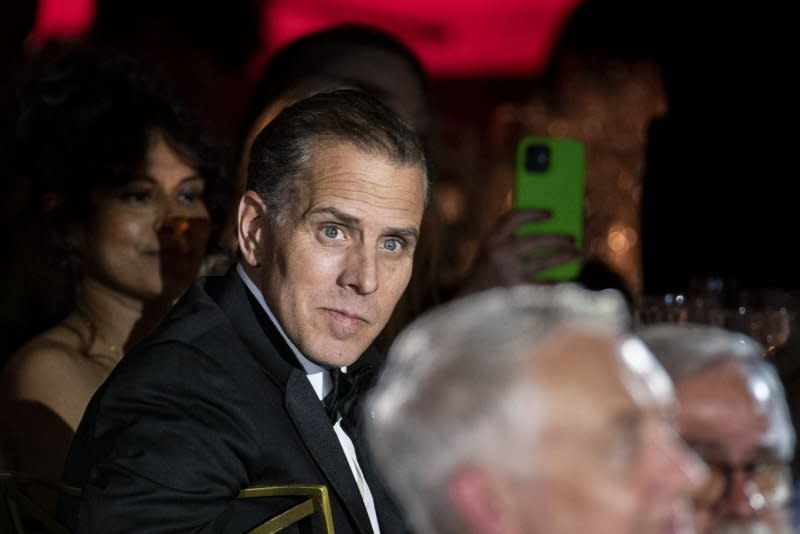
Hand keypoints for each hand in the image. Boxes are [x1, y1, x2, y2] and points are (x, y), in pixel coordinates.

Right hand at [457, 208, 579, 294]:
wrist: (468, 305)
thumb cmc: (483, 278)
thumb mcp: (488, 255)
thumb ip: (507, 243)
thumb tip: (546, 235)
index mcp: (491, 241)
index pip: (513, 218)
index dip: (532, 213)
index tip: (549, 213)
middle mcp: (500, 254)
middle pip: (535, 240)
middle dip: (556, 239)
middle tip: (572, 238)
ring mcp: (510, 273)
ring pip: (544, 262)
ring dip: (564, 257)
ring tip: (578, 254)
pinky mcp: (517, 292)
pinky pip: (543, 285)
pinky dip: (556, 282)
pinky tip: (566, 280)